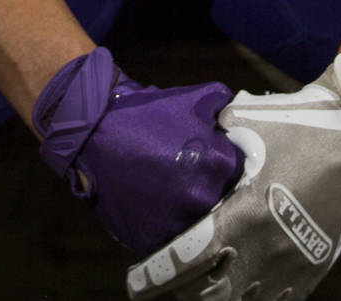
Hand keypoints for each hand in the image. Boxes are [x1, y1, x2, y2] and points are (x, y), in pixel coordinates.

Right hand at [34, 47, 244, 254]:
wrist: (95, 130)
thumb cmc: (148, 112)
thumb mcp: (197, 99)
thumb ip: (228, 110)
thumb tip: (245, 119)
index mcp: (219, 164)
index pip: (242, 175)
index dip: (231, 169)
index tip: (220, 165)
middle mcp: (202, 198)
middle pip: (223, 202)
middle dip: (214, 191)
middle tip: (197, 180)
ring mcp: (176, 222)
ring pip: (199, 225)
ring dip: (193, 214)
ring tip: (176, 195)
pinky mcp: (151, 240)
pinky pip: (171, 241)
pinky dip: (169, 228)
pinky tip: (160, 209)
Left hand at [125, 53, 340, 300]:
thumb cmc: (295, 123)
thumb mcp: (241, 123)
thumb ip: (210, 143)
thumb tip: (182, 146)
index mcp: (240, 217)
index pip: (182, 262)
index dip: (153, 278)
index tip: (135, 282)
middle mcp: (262, 250)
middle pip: (207, 297)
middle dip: (181, 294)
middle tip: (167, 285)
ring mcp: (290, 265)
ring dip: (217, 299)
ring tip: (202, 288)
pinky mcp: (314, 269)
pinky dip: (255, 298)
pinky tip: (243, 289)